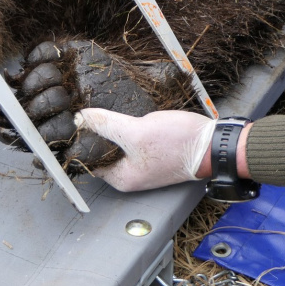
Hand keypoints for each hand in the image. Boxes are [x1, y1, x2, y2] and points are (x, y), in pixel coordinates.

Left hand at [74, 108, 213, 190]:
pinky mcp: (152, 150)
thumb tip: (80, 118)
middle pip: (101, 150)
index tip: (72, 120)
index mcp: (121, 177)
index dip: (79, 139)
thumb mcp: (136, 133)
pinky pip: (130, 138)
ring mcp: (141, 162)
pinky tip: (123, 111)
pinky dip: (125, 126)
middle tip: (85, 108)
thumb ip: (106, 126)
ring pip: (116, 142)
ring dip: (111, 126)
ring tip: (101, 107)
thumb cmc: (177, 144)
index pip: (88, 159)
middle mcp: (129, 174)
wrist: (212, 144)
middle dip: (95, 131)